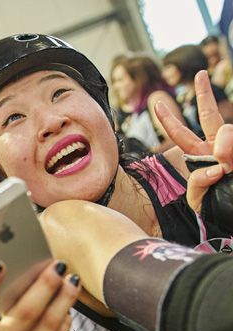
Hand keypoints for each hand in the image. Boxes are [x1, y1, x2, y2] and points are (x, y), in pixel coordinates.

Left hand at [155, 70, 232, 212]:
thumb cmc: (217, 206)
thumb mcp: (199, 198)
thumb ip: (200, 182)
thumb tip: (218, 166)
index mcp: (201, 155)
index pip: (181, 134)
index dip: (169, 120)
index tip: (157, 104)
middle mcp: (217, 147)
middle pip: (209, 116)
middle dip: (203, 94)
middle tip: (200, 74)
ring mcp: (231, 149)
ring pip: (226, 132)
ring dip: (226, 148)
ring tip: (227, 170)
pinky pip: (231, 147)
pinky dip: (231, 154)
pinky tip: (229, 167)